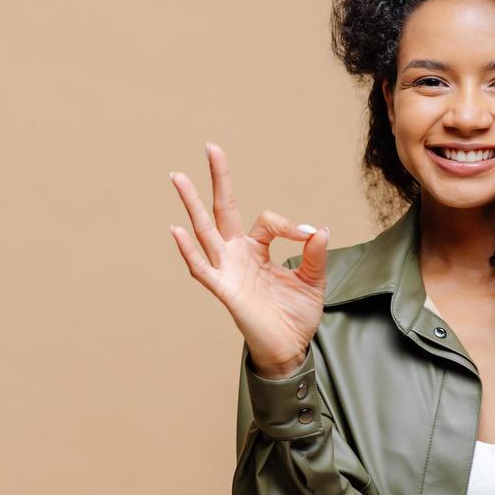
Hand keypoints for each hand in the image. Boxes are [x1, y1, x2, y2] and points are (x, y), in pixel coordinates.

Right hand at [168, 142, 329, 376]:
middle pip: (224, 209)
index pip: (267, 220)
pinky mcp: (224, 290)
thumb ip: (314, 254)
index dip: (290, 225)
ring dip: (191, 204)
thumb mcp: (313, 279)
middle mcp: (237, 254)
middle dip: (218, 178)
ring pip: (205, 230)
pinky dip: (188, 251)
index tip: (310, 234)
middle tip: (211, 147)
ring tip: (177, 176)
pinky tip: (176, 230)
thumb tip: (318, 227)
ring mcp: (228, 269)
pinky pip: (202, 268)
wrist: (289, 348)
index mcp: (257, 248)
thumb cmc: (296, 314)